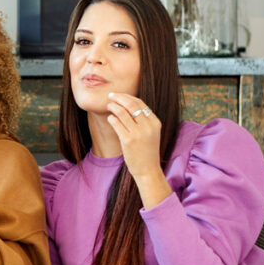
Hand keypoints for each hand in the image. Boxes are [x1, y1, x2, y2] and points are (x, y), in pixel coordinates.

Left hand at [106, 92, 171, 207]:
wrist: (148, 169)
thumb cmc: (147, 151)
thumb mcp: (151, 133)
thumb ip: (143, 120)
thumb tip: (128, 105)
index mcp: (155, 122)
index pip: (140, 103)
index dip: (128, 97)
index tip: (119, 95)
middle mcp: (148, 126)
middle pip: (131, 104)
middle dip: (119, 97)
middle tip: (110, 95)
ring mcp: (138, 133)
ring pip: (122, 112)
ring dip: (113, 106)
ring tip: (108, 106)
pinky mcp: (128, 140)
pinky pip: (116, 123)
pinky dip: (111, 118)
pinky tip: (110, 119)